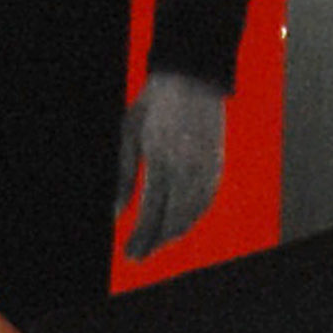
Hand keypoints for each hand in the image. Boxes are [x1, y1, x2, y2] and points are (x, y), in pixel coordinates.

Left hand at [116, 72, 228, 257]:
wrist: (190, 78)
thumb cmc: (151, 105)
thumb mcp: (128, 135)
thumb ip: (123, 177)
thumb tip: (116, 215)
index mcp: (161, 158)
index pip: (152, 212)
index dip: (142, 237)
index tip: (130, 253)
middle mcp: (187, 166)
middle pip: (173, 219)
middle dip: (154, 241)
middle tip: (137, 255)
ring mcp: (206, 165)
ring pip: (193, 213)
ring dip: (174, 232)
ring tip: (156, 241)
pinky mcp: (217, 163)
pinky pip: (206, 200)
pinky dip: (192, 217)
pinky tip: (179, 223)